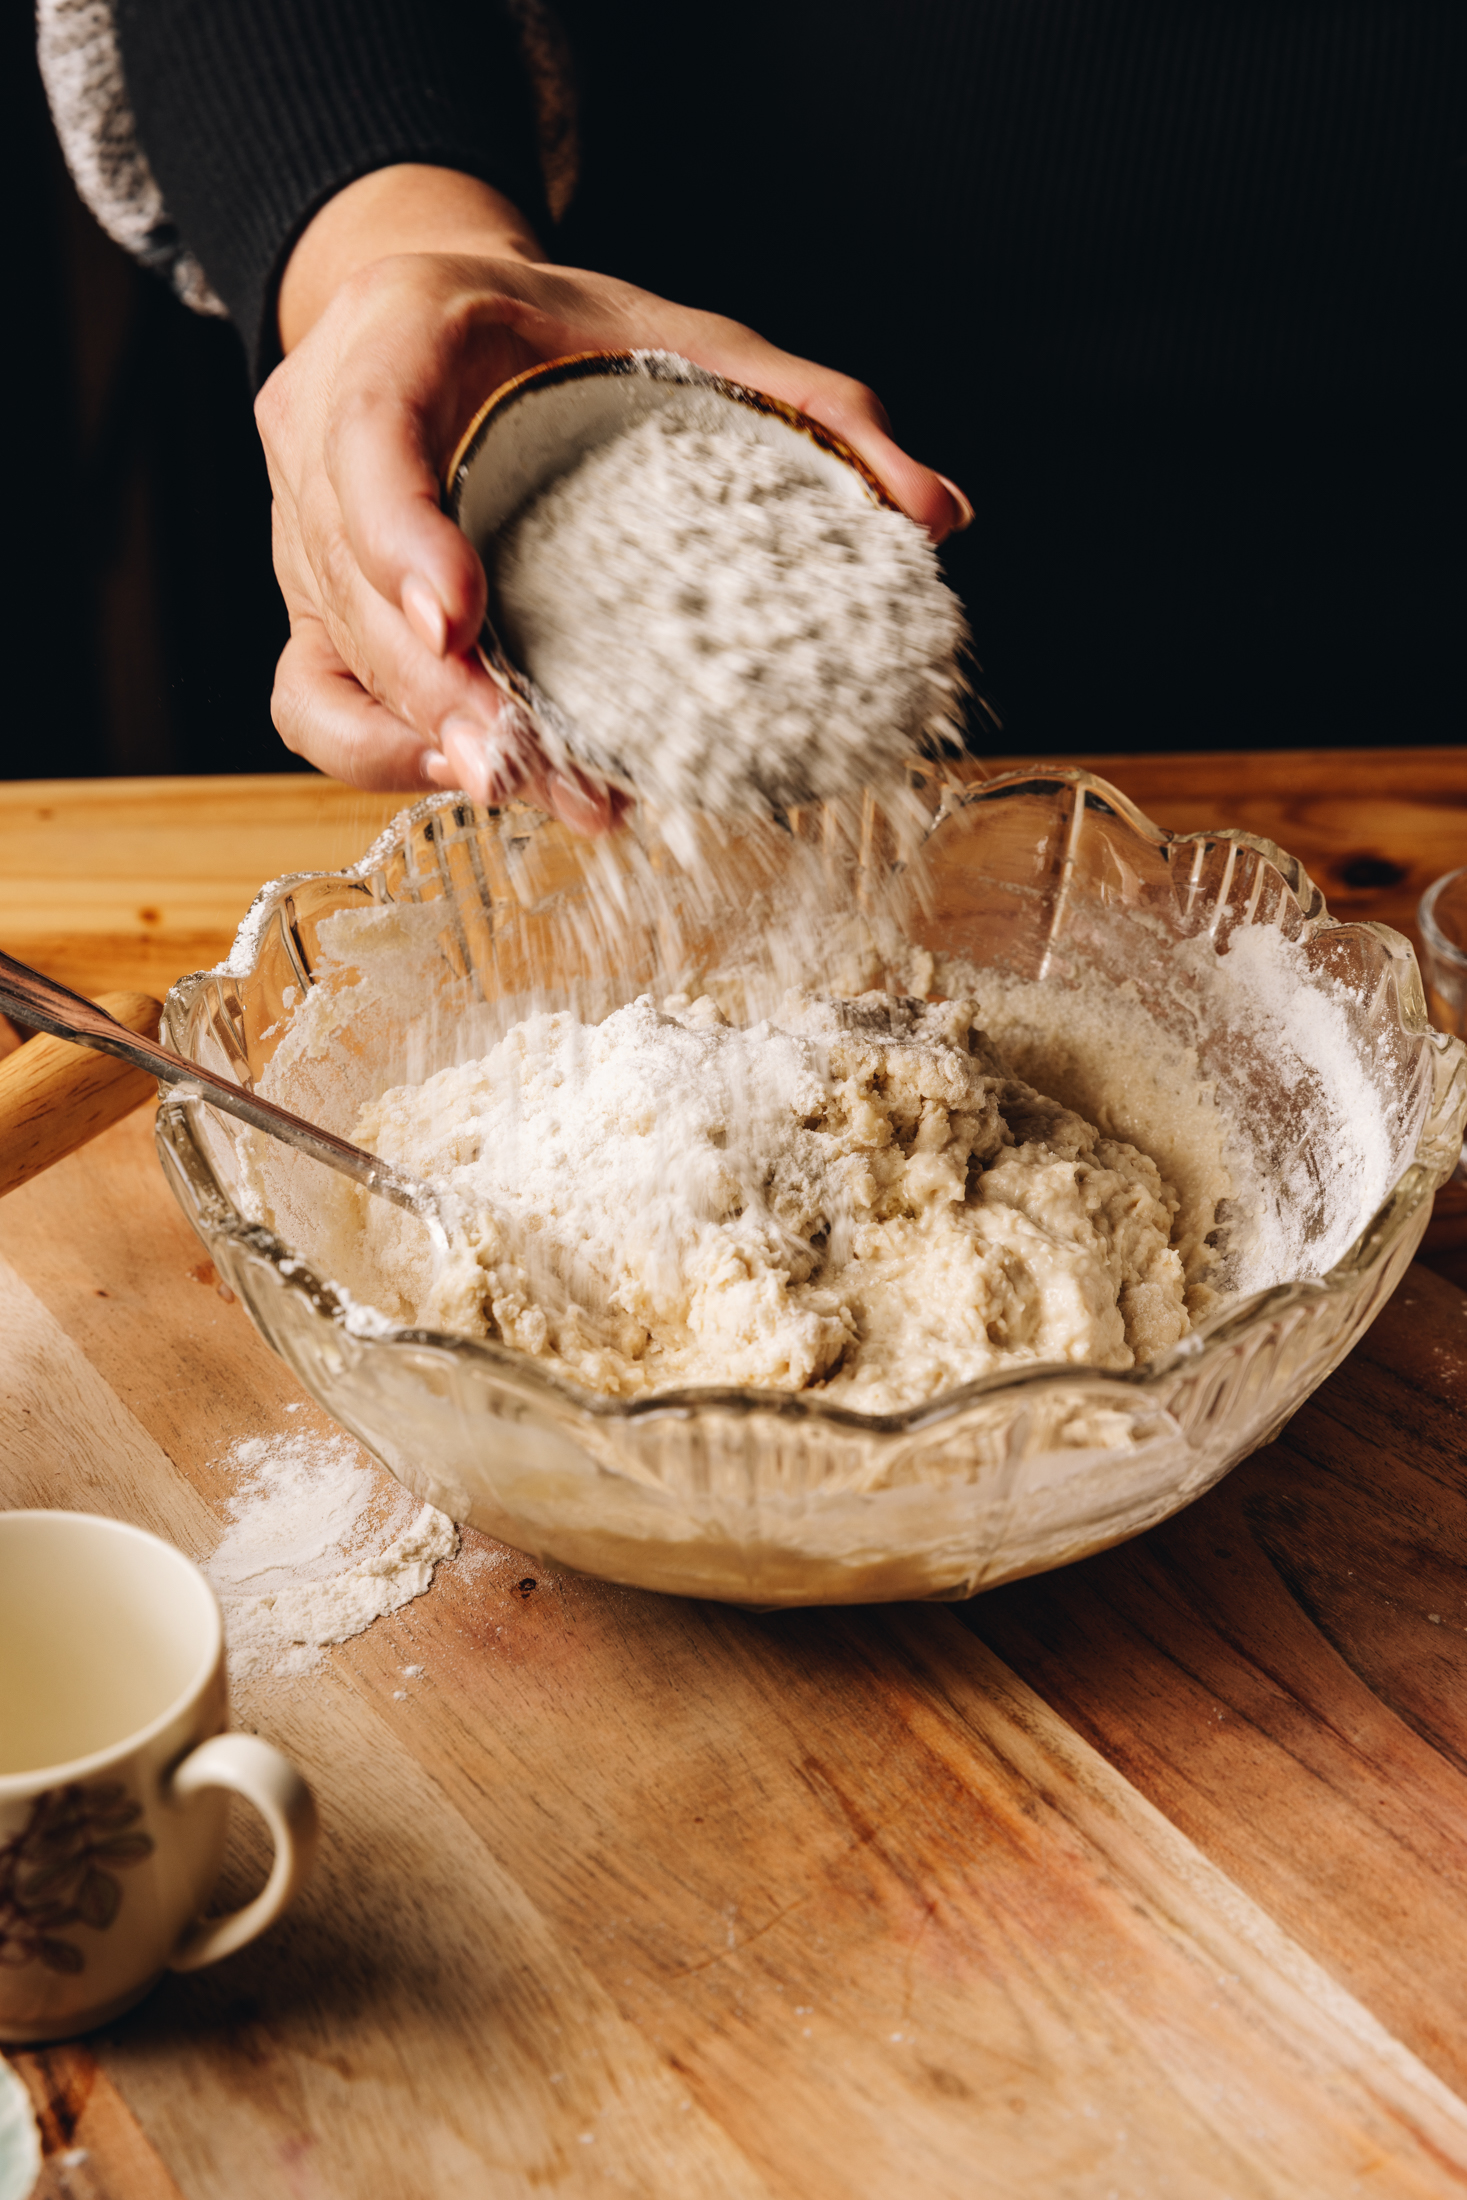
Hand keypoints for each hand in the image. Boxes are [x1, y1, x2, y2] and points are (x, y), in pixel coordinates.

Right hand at [257, 166, 971, 829]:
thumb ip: (812, 408)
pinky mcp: (321, 615)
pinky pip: (316, 707)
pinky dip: (388, 758)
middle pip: (349, 595)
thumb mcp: (685, 333)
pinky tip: (486, 783)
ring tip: (528, 790)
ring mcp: (304, 544)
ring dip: (426, 746)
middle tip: (536, 765)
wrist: (452, 317)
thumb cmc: (564, 330)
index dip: (401, 541)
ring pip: (330, 669)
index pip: (364, 447)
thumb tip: (939, 516)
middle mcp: (321, 446)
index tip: (466, 621)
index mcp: (393, 340)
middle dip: (442, 696)